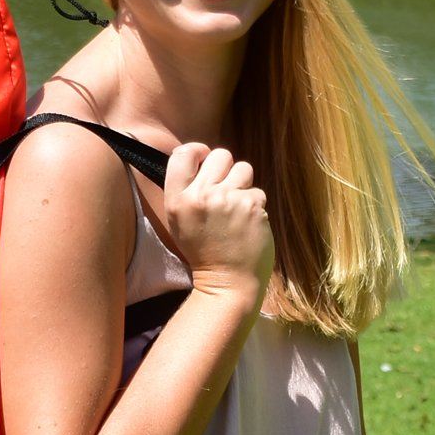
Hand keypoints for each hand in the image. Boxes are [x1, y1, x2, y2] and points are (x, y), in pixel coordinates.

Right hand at [163, 142, 271, 301]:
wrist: (228, 283)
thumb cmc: (204, 252)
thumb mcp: (180, 221)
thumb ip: (187, 190)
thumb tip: (201, 158)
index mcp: (178, 200)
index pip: (183, 153)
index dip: (198, 152)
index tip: (205, 161)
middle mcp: (201, 196)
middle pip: (219, 155)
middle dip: (225, 169)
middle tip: (224, 191)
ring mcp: (228, 200)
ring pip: (243, 169)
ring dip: (243, 185)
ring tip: (236, 208)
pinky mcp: (252, 206)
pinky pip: (257, 191)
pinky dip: (255, 205)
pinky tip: (247, 224)